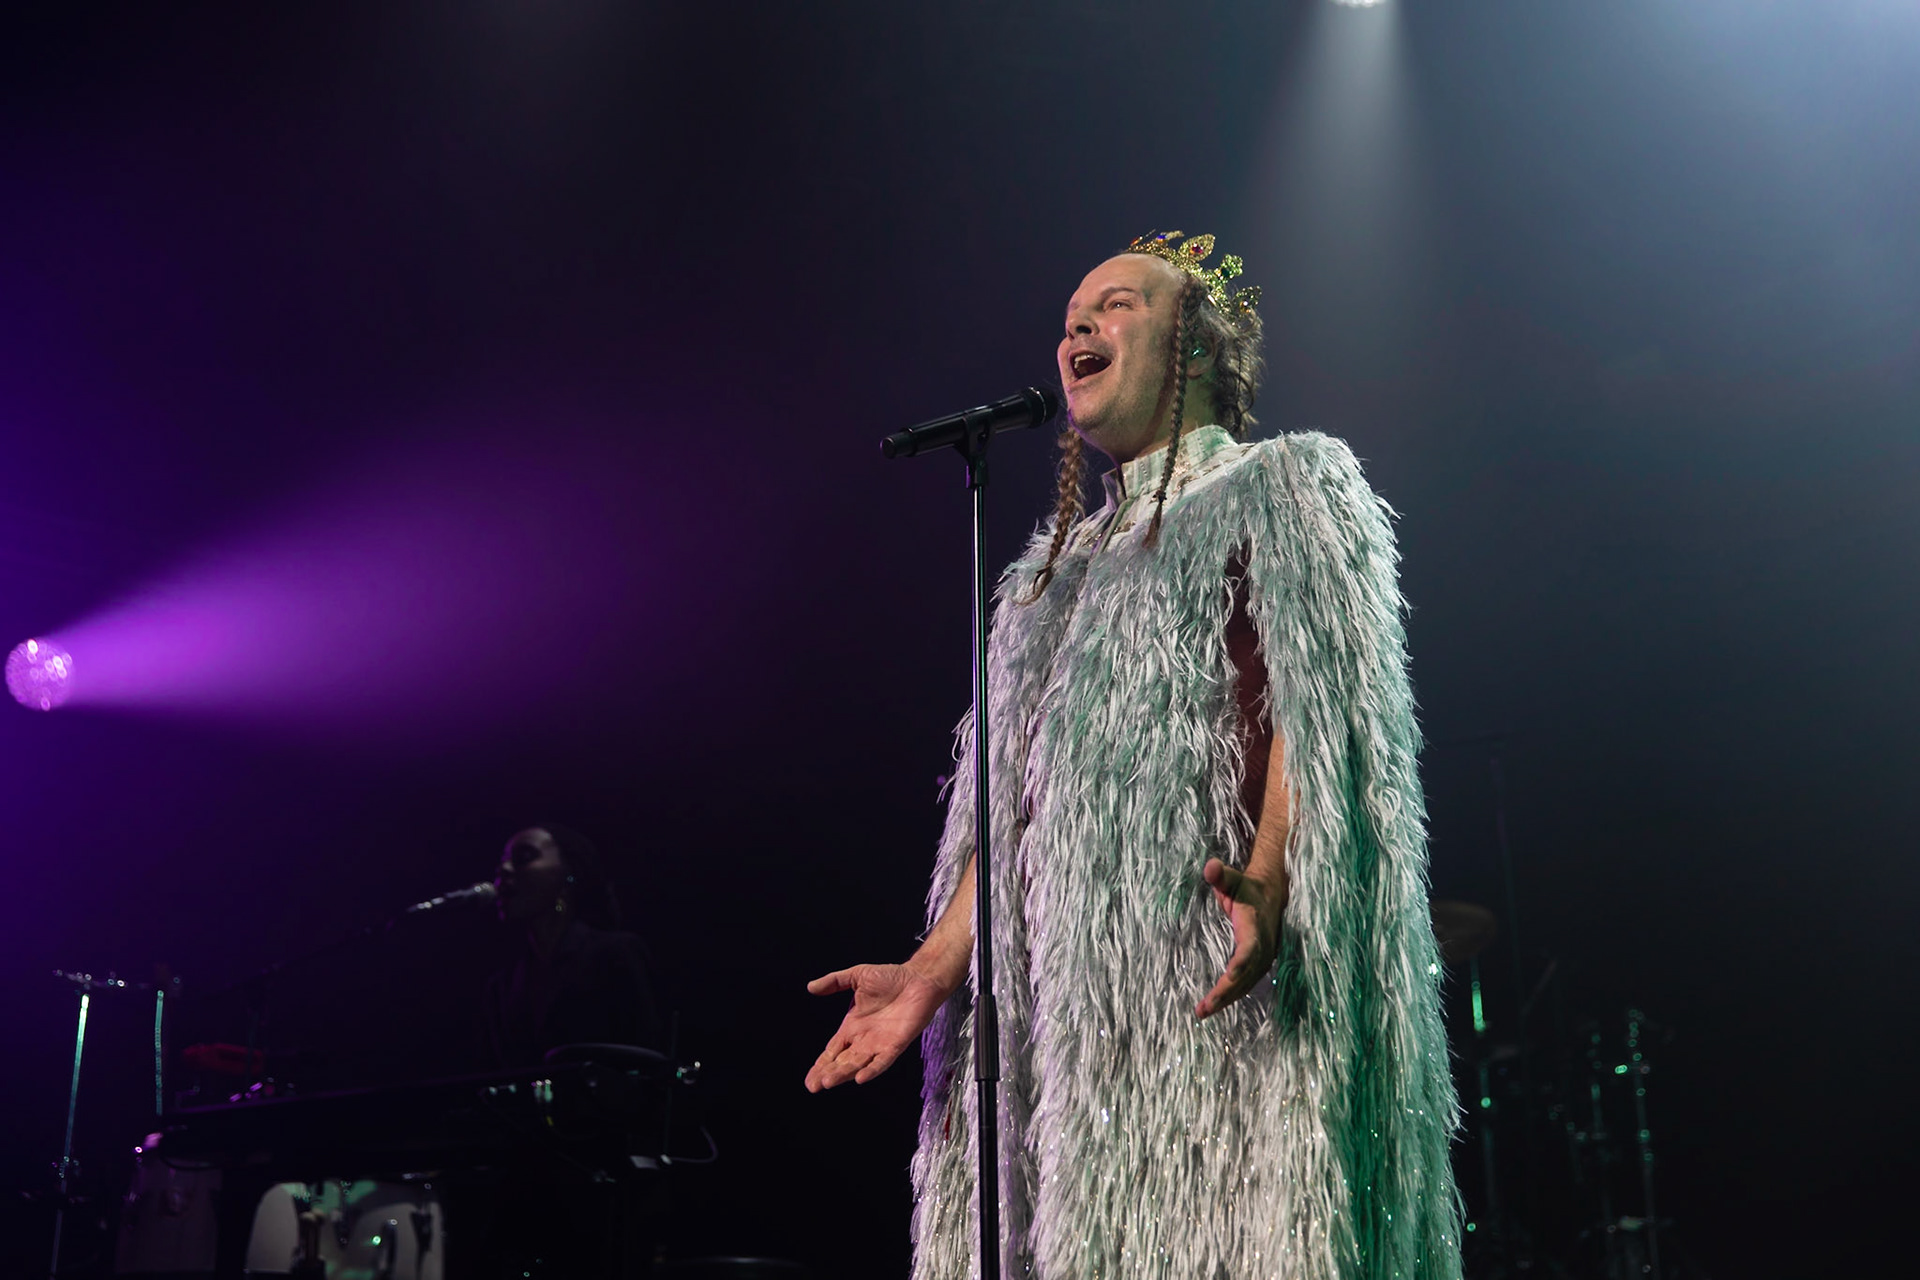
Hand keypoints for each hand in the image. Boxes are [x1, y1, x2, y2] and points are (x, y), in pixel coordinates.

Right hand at [805, 962, 952, 1091]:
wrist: (918, 978)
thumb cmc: (892, 978)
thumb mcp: (857, 976)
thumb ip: (834, 982)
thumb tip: (811, 987)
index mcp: (852, 1026)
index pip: (832, 1051)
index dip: (821, 1065)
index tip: (809, 1080)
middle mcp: (864, 1039)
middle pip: (841, 1062)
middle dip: (827, 1074)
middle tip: (813, 1086)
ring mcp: (879, 1044)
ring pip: (857, 1064)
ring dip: (843, 1074)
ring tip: (828, 1082)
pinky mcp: (896, 1044)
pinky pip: (882, 1061)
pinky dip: (871, 1070)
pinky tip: (860, 1078)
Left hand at [1196, 857, 1283, 1019]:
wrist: (1272, 897)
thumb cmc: (1246, 888)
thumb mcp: (1233, 879)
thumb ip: (1220, 875)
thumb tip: (1210, 866)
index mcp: (1255, 926)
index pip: (1250, 947)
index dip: (1241, 961)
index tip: (1229, 975)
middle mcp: (1262, 947)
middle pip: (1245, 974)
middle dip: (1225, 992)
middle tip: (1204, 1007)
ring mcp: (1262, 959)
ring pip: (1244, 984)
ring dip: (1225, 1000)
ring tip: (1202, 1013)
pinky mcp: (1258, 966)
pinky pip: (1244, 985)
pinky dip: (1229, 997)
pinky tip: (1212, 1007)